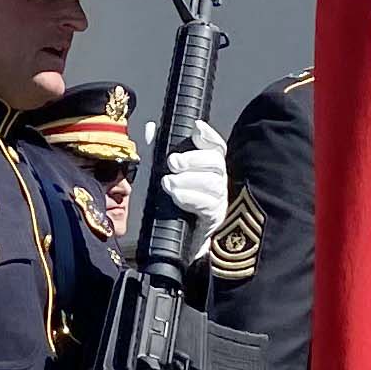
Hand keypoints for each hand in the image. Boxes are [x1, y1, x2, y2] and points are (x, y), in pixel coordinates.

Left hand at [155, 119, 227, 234]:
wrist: (174, 241)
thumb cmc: (168, 203)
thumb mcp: (159, 173)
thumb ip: (156, 150)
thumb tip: (152, 128)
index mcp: (207, 166)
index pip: (215, 146)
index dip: (208, 135)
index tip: (196, 127)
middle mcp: (217, 179)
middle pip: (216, 161)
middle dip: (193, 159)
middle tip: (173, 162)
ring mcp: (218, 199)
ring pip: (212, 183)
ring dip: (188, 180)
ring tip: (168, 183)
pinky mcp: (214, 217)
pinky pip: (207, 204)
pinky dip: (190, 198)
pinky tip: (176, 196)